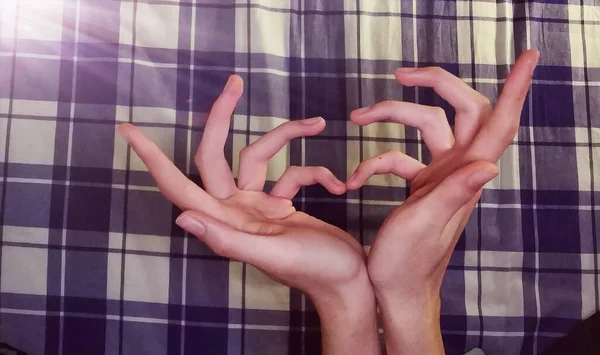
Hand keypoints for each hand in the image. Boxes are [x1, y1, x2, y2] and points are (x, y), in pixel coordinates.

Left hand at [118, 75, 379, 354]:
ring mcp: (257, 205)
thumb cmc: (313, 271)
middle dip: (223, 117)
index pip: (178, 185)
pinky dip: (314, 172)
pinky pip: (291, 172)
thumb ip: (229, 239)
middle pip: (217, 154)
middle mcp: (234, 209)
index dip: (151, 158)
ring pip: (260, 155)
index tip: (127, 129)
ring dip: (289, 136)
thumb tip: (182, 218)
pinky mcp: (280, 204)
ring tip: (319, 122)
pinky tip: (337, 185)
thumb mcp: (273, 255)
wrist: (347, 280)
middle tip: (234, 81)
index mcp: (224, 221)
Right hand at [346, 49, 539, 353]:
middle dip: (432, 85)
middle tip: (402, 73)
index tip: (526, 58)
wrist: (396, 289)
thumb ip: (454, 191)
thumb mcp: (425, 224)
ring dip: (390, 118)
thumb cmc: (409, 264)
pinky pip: (399, 158)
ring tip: (357, 117)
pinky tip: (356, 178)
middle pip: (457, 110)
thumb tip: (489, 164)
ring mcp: (440, 176)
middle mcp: (458, 170)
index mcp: (465, 175)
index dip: (515, 88)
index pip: (498, 123)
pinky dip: (376, 161)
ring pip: (424, 128)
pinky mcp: (422, 186)